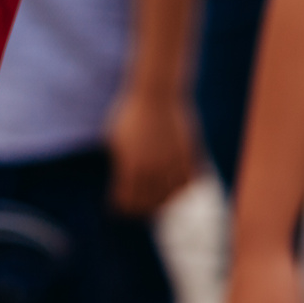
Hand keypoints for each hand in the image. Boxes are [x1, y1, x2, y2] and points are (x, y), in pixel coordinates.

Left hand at [105, 87, 196, 216]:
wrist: (156, 93)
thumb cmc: (130, 112)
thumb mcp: (114, 139)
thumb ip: (120, 162)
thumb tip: (120, 181)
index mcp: (131, 166)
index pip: (126, 200)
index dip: (121, 207)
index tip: (119, 206)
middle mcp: (152, 168)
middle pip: (148, 203)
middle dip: (141, 209)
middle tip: (137, 209)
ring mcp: (171, 161)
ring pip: (170, 195)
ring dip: (163, 201)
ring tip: (157, 201)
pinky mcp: (188, 153)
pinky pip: (189, 180)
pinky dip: (183, 187)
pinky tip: (176, 187)